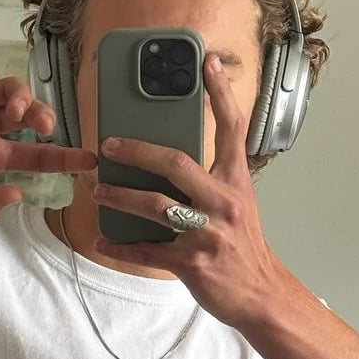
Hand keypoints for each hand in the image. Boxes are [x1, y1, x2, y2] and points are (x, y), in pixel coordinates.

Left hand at [91, 54, 283, 329]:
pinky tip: (103, 240)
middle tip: (108, 146)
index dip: (219, 94)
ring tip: (99, 191)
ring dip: (120, 197)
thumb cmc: (242, 247)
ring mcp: (207, 233)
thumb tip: (172, 164)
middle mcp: (223, 202)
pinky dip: (121, 247)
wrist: (260, 294)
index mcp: (235, 182)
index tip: (205, 63)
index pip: (232, 128)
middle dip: (137, 151)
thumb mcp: (238, 206)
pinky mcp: (191, 262)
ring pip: (155, 205)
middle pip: (176, 162)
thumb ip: (212, 182)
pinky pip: (147, 251)